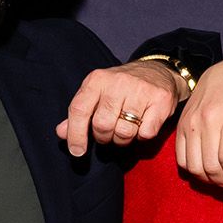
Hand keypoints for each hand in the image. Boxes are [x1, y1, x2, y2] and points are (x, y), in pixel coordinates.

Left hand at [57, 60, 184, 156]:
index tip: (77, 152)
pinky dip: (142, 136)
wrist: (158, 71)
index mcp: (97, 80)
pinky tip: (142, 126)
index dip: (76, 134)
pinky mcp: (160, 100)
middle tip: (108, 135)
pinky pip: (146, 133)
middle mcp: (118, 82)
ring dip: (123, 139)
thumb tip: (62, 133)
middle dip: (104, 138)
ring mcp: (141, 90)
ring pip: (124, 131)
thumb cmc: (122, 88)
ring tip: (125, 130)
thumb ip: (79, 113)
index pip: (79, 109)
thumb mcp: (97, 93)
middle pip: (102, 125)